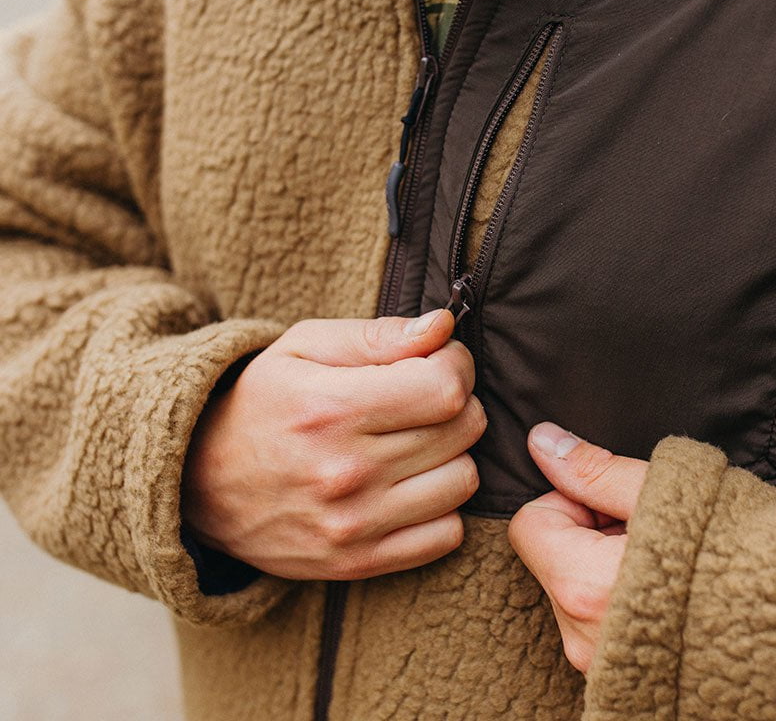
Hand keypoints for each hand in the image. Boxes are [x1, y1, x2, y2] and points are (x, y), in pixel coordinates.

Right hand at [181, 310, 484, 580]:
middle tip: (426, 397)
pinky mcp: (358, 563)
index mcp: (331, 408)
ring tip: (418, 440)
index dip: (456, 365)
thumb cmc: (262, 402)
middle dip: (457, 403)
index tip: (440, 361)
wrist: (198, 485)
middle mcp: (345, 472)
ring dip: (453, 454)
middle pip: (462, 430)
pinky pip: (446, 535)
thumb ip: (378, 334)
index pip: (445, 388)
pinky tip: (411, 484)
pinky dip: (441, 507)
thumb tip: (442, 327)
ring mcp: (353, 525)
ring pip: (462, 481)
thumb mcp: (304, 347)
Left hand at [508, 423, 648, 672]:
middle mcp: (585, 639)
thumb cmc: (742, 554)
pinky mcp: (625, 682)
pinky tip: (672, 592)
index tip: (618, 503)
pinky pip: (599, 626)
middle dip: (591, 533)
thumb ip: (595, 471)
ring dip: (608, 567)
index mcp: (586, 587)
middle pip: (553, 559)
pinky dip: (624, 601)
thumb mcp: (667, 493)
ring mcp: (602, 668)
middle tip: (653, 529)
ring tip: (671, 562)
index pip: (531, 524)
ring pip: (576, 591)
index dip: (572, 500)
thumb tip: (541, 441)